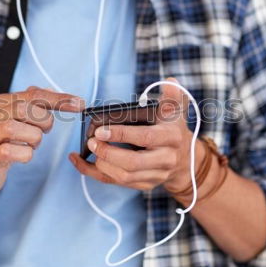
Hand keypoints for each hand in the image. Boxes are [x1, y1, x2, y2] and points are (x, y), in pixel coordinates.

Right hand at [0, 86, 84, 204]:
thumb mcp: (11, 122)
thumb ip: (29, 106)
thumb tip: (52, 91)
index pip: (32, 94)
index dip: (58, 99)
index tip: (79, 104)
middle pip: (25, 108)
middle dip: (44, 121)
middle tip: (45, 131)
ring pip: (16, 128)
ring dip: (34, 138)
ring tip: (31, 144)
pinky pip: (12, 151)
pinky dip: (26, 154)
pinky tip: (23, 156)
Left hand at [69, 77, 204, 191]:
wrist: (185, 160)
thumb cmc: (172, 130)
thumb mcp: (175, 112)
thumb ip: (172, 96)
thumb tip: (170, 81)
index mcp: (172, 137)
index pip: (145, 138)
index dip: (122, 135)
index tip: (101, 130)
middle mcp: (165, 159)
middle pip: (133, 163)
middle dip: (108, 153)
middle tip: (91, 141)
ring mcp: (155, 175)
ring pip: (124, 176)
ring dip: (102, 164)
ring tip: (90, 149)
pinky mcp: (143, 185)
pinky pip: (116, 183)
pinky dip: (95, 173)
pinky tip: (80, 162)